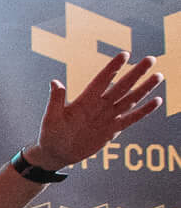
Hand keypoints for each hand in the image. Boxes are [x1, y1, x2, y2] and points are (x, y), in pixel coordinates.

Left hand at [31, 48, 163, 169]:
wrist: (56, 153)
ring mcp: (108, 116)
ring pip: (130, 99)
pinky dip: (143, 111)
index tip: (125, 54)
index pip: (102, 80)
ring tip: (158, 76)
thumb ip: (56, 100)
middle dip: (136, 73)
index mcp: (85, 100)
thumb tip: (55, 82)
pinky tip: (157, 101)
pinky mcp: (113, 130)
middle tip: (151, 59)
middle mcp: (99, 105)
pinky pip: (131, 118)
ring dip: (144, 88)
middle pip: (121, 86)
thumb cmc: (50, 134)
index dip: (113, 68)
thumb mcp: (51, 117)